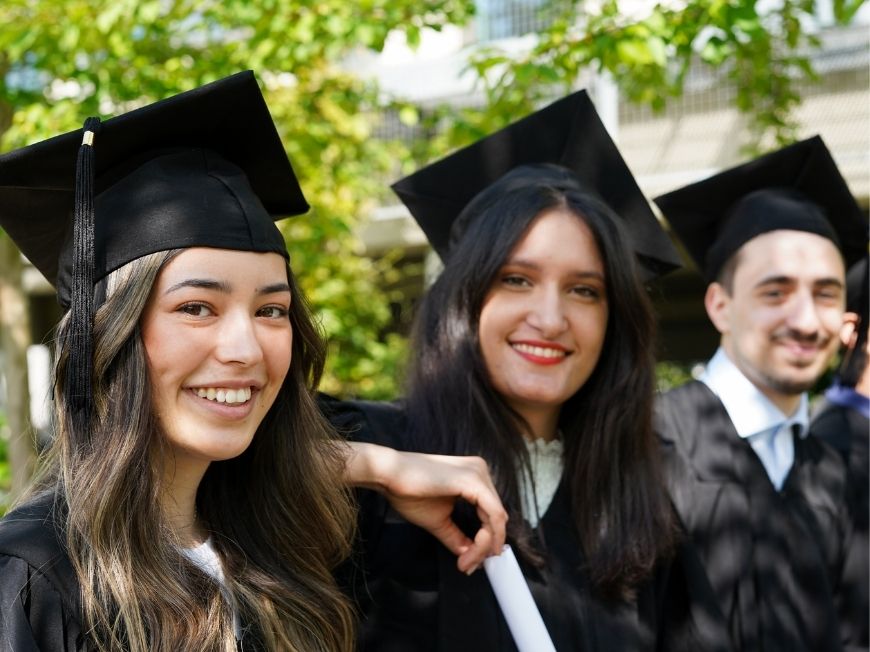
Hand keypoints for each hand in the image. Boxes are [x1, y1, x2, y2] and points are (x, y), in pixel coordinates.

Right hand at [343, 442, 507, 573]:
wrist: (388, 474)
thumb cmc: (409, 492)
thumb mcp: (439, 520)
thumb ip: (457, 536)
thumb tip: (471, 557)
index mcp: (474, 477)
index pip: (490, 513)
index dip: (485, 542)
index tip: (470, 562)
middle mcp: (481, 471)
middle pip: (496, 517)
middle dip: (485, 547)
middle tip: (469, 566)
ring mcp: (478, 473)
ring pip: (496, 518)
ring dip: (484, 546)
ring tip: (468, 563)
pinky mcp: (473, 480)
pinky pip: (491, 515)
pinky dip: (484, 538)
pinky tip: (472, 552)